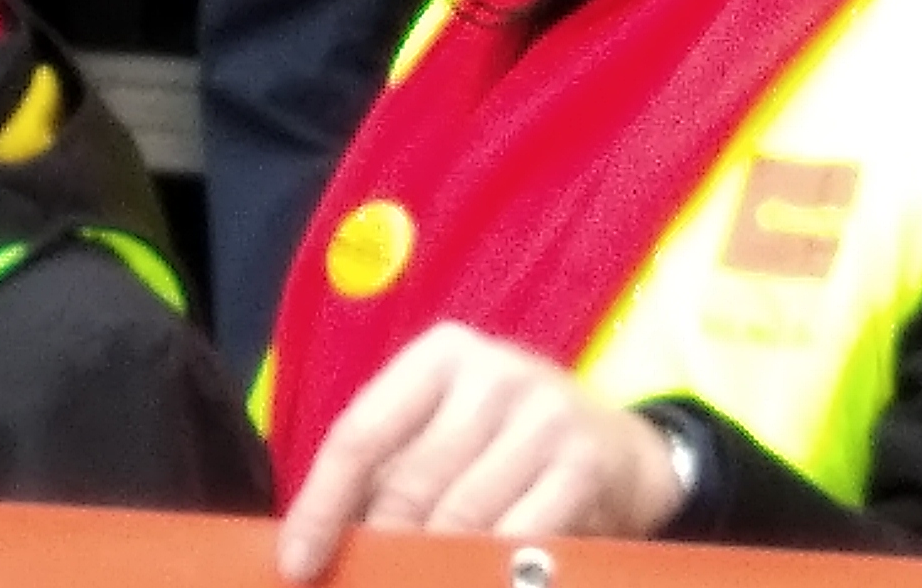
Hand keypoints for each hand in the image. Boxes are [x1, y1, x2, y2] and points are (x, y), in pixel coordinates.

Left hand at [273, 327, 684, 583]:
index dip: (322, 505)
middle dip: (377, 548)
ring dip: (426, 568)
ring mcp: (543, 416)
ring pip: (457, 518)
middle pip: (408, 482)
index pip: (361, 432)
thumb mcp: (447, 430)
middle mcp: (493, 373)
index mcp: (441, 356)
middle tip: (362, 581)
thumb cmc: (508, 442)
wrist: (623, 450)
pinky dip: (481, 573)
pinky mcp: (583, 464)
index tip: (298, 564)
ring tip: (410, 583)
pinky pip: (514, 539)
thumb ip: (390, 469)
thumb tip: (317, 537)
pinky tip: (469, 580)